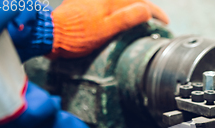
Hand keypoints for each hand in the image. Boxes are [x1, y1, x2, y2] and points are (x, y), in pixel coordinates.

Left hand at [51, 0, 168, 57]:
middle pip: (132, 0)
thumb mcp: (106, 30)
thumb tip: (146, 11)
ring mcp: (93, 0)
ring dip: (134, 8)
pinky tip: (121, 16)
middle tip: (157, 20)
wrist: (49, 34)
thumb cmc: (76, 36)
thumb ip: (127, 18)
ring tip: (143, 18)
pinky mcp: (85, 4)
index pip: (140, 4)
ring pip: (121, 1)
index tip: (165, 22)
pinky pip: (109, 4)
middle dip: (146, 9)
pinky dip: (120, 9)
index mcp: (110, 1)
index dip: (155, 13)